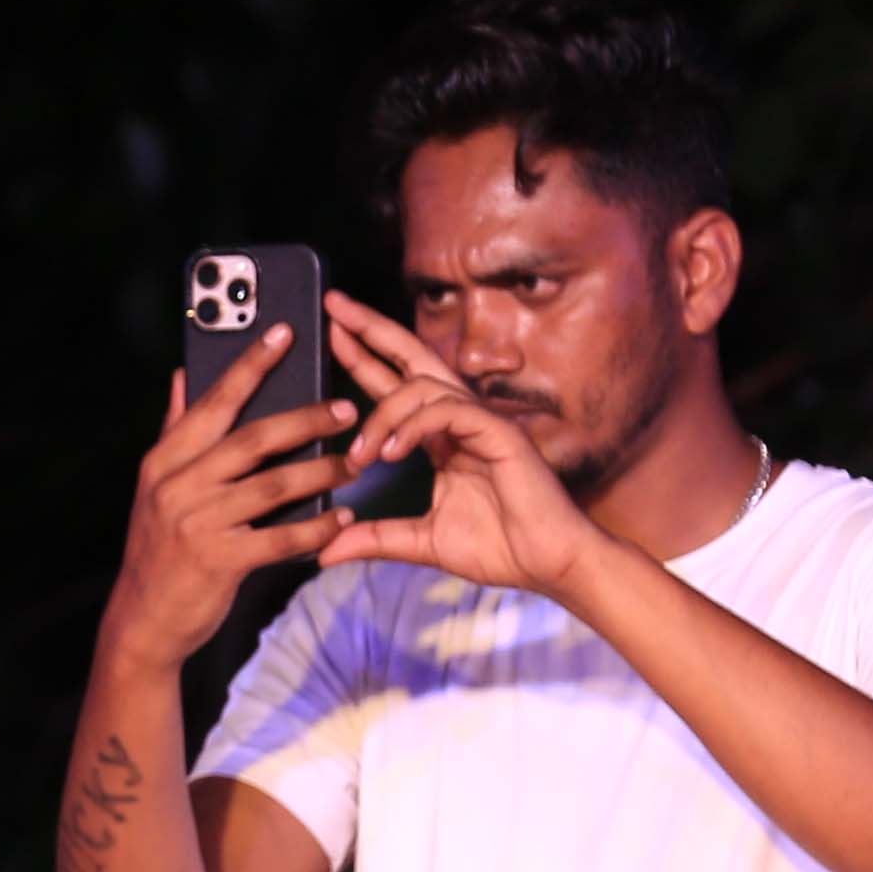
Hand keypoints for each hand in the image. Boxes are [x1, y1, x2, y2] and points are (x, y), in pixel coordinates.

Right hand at [93, 326, 358, 679]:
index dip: (251, 364)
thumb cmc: (159, 548)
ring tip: (356, 462)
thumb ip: (175, 430)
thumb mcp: (156, 486)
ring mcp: (199, 523)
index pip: (214, 401)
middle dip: (306, 418)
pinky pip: (281, 539)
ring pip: (274, 486)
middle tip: (347, 407)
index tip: (285, 332)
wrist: (143, 621)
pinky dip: (316, 529)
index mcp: (165, 459)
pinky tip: (343, 519)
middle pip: (253, 438)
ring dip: (322, 472)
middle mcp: (179, 484)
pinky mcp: (220, 561)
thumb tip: (185, 374)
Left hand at [312, 290, 605, 598]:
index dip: (364, 357)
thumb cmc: (498, 548)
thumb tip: (324, 550)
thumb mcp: (421, 541)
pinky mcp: (499, 432)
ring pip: (422, 387)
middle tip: (334, 307)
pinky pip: (447, 410)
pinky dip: (413, 426)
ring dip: (382, 414)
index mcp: (441, 435)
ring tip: (361, 456)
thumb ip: (374, 538)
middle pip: (412, 357)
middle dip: (372, 330)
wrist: (548, 563)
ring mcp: (481, 421)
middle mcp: (459, 418)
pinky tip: (390, 453)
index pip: (396, 383)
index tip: (332, 333)